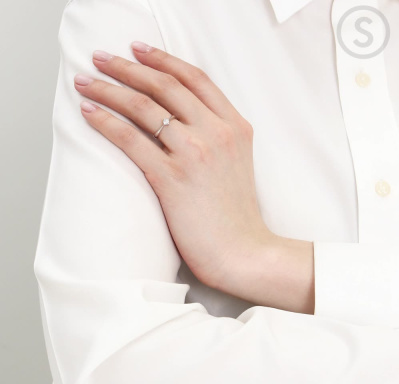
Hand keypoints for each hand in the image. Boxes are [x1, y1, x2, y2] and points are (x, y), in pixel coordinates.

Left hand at [73, 41, 274, 288]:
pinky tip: (90, 112)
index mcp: (235, 126)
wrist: (243, 251)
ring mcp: (195, 154)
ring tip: (87, 83)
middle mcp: (217, 132)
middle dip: (128, 66)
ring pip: (144, 107)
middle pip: (165, 86)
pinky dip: (106, 122)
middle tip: (102, 58)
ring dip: (109, 89)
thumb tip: (180, 118)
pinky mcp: (172, 178)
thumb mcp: (237, 162)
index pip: (195, 79)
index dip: (163, 60)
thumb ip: (216, 134)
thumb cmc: (236, 213)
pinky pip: (131, 140)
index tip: (138, 49)